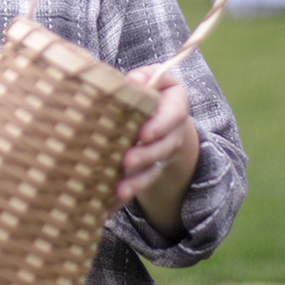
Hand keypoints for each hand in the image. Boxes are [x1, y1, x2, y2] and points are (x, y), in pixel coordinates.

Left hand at [118, 63, 200, 236]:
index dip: (159, 126)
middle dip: (145, 155)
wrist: (162, 115)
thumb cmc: (152, 90)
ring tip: (119, 191)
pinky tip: (108, 208)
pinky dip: (124, 196)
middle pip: (162, 147)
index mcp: (176, 105)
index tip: (143, 134)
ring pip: (152, 170)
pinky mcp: (148, 170)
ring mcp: (161, 154)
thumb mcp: (154, 78)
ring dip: (136, 183)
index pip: (173, 115)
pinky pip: (138, 184)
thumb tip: (133, 81)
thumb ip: (146, 77)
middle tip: (126, 161)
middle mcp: (173, 133)